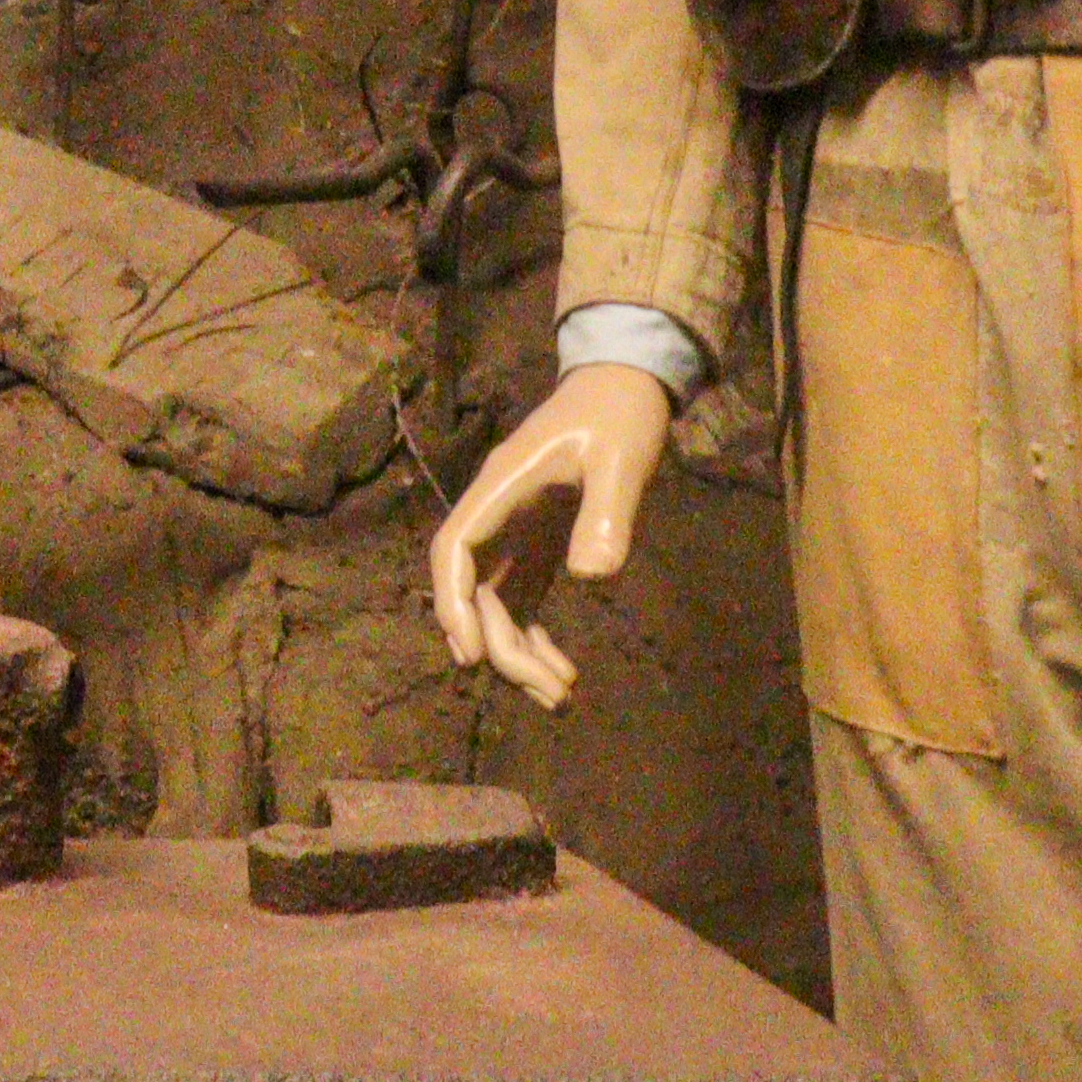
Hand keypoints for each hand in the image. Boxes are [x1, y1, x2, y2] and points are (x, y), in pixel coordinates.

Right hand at [432, 364, 676, 709]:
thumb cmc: (619, 414)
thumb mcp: (620, 459)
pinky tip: (564, 672)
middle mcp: (497, 515)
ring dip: (519, 654)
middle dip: (504, 649)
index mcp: (501, 488)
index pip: (454, 552)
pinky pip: (521, 602)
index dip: (454, 605)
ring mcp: (514, 533)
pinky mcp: (538, 545)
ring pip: (496, 605)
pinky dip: (535, 639)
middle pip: (476, 593)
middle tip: (551, 695)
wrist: (627, 383)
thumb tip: (591, 578)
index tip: (472, 655)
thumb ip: (606, 514)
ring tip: (561, 699)